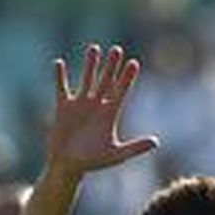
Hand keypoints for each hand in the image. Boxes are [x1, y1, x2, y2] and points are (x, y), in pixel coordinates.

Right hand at [47, 44, 157, 177]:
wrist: (68, 166)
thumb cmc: (93, 162)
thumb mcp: (116, 155)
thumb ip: (135, 148)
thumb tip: (156, 143)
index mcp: (109, 115)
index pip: (121, 92)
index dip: (127, 78)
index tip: (134, 63)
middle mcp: (96, 105)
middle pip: (106, 81)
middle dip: (111, 67)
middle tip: (117, 50)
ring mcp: (80, 104)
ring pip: (87, 79)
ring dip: (90, 65)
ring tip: (94, 49)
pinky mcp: (64, 107)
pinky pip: (62, 88)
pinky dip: (60, 77)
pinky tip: (58, 63)